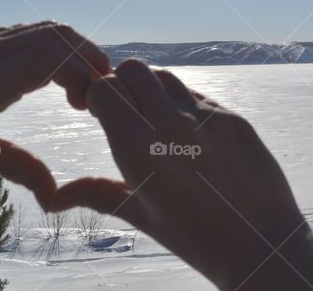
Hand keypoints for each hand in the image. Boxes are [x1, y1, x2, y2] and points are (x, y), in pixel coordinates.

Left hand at [0, 22, 110, 206]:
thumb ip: (15, 166)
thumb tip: (54, 195)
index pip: (55, 56)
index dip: (85, 74)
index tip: (86, 108)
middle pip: (58, 34)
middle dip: (89, 58)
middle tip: (95, 96)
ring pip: (43, 27)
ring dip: (72, 50)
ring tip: (76, 86)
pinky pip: (24, 30)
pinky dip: (51, 46)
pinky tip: (46, 76)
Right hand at [51, 60, 312, 290]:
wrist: (260, 243)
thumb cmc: (194, 236)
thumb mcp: (142, 214)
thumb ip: (97, 193)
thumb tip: (52, 197)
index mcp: (139, 151)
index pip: (105, 89)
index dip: (99, 96)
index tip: (99, 112)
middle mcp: (171, 125)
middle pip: (133, 69)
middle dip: (123, 83)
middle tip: (126, 108)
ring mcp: (206, 117)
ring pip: (165, 76)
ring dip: (153, 88)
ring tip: (154, 115)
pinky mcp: (233, 117)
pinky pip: (197, 94)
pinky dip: (183, 102)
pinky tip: (187, 130)